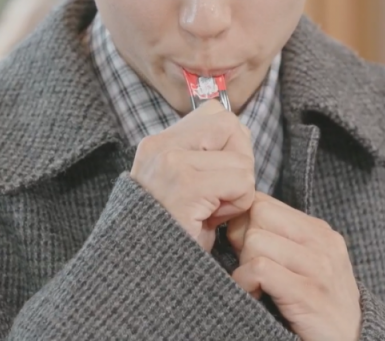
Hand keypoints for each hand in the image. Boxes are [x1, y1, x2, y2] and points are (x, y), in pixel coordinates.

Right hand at [130, 99, 254, 251]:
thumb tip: (240, 136)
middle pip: (231, 125)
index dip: (230, 144)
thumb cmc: (172, 234)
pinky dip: (238, 206)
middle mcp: (160, 146)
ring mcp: (171, 163)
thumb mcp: (183, 184)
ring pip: (241, 160)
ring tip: (210, 210)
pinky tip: (212, 219)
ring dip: (238, 191)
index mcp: (158, 143)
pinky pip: (242, 183)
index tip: (217, 177)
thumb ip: (204, 157)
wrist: (142, 271)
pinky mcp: (186, 186)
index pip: (215, 113)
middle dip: (239, 161)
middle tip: (218, 195)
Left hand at [227, 193, 360, 340]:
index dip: (244, 222)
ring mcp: (318, 266)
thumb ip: (280, 240)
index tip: (244, 250)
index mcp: (319, 231)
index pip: (264, 201)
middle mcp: (322, 242)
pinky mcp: (308, 293)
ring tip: (255, 285)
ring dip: (243, 266)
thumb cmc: (319, 306)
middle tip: (249, 267)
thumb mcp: (307, 265)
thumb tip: (235, 222)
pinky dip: (245, 282)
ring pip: (256, 240)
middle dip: (242, 240)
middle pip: (258, 213)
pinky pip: (259, 269)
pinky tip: (254, 295)